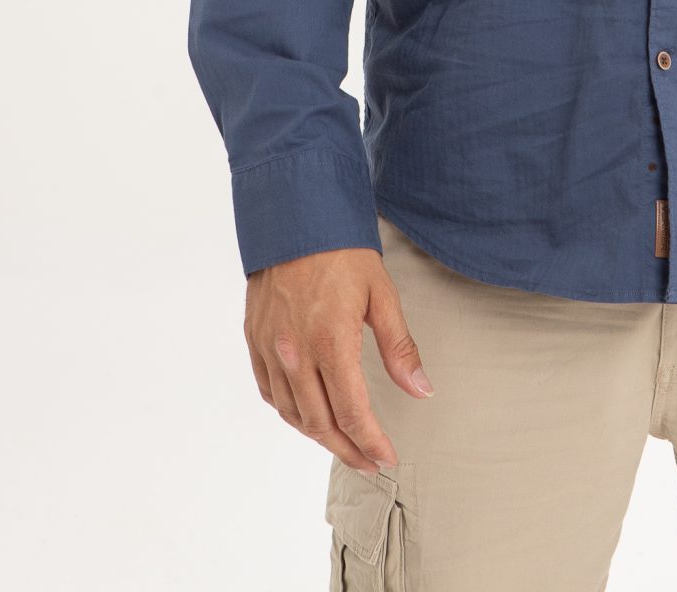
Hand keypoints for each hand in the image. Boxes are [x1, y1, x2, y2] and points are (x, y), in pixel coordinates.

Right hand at [244, 246, 434, 472]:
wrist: (294, 216)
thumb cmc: (342, 251)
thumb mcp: (382, 294)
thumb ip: (400, 348)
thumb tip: (421, 390)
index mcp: (330, 342)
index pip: (352, 413)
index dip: (371, 443)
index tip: (387, 457)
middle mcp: (295, 353)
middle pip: (321, 424)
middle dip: (348, 450)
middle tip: (369, 462)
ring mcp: (270, 349)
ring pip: (293, 414)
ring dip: (319, 436)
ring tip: (344, 444)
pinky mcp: (255, 340)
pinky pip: (270, 393)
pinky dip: (290, 413)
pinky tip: (307, 416)